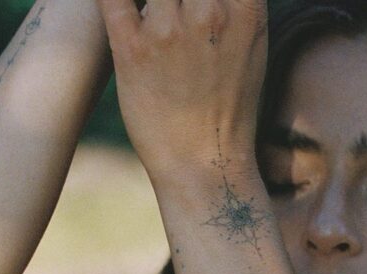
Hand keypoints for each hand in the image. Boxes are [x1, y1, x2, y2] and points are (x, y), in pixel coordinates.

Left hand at [97, 0, 267, 178]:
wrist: (206, 163)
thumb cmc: (231, 106)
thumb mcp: (253, 46)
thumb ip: (237, 4)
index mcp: (245, 11)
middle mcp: (209, 13)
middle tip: (172, 4)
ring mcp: (167, 30)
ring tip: (154, 11)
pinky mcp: (130, 49)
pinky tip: (113, 0)